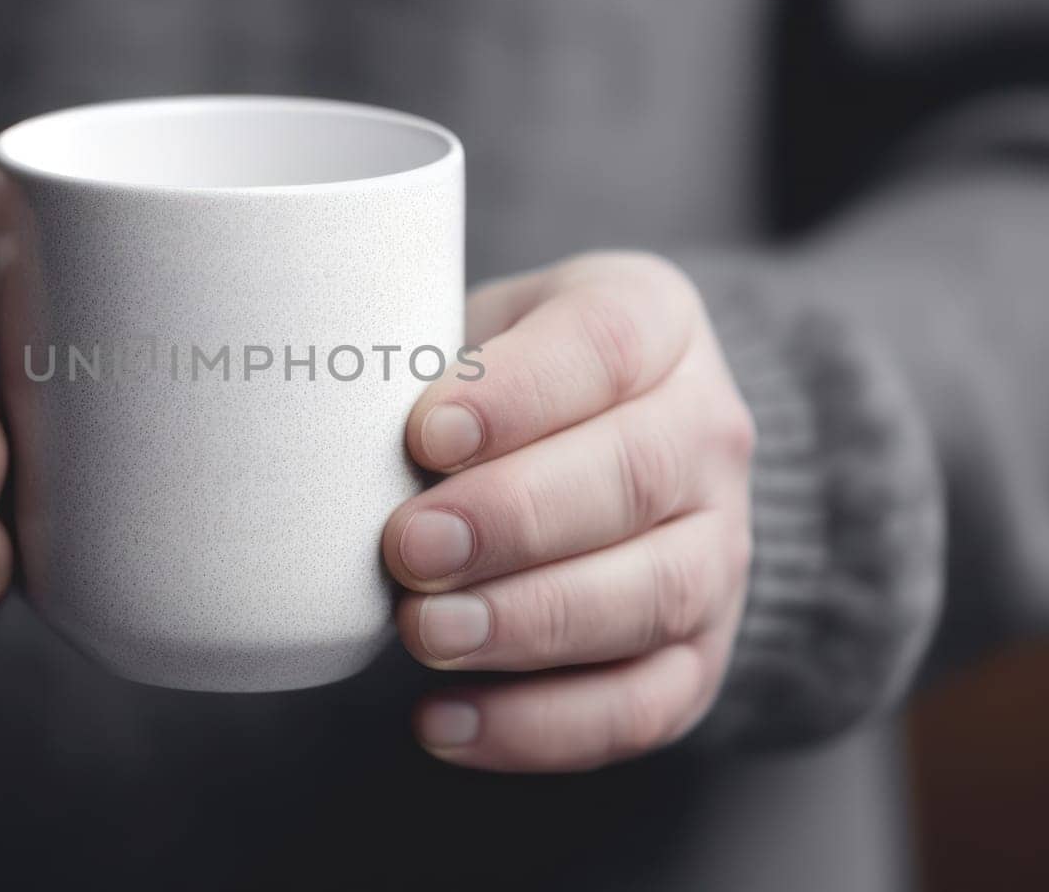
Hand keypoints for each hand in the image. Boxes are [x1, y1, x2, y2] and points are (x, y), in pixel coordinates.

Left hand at [384, 252, 754, 770]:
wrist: (605, 443)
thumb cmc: (508, 382)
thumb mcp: (476, 332)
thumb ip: (426, 363)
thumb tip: (329, 437)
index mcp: (656, 323)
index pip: (606, 344)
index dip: (517, 393)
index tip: (424, 433)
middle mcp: (708, 435)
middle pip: (634, 476)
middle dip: (511, 519)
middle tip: (409, 546)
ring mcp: (719, 549)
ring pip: (651, 594)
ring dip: (528, 622)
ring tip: (425, 633)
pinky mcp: (700, 653)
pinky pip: (640, 705)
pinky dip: (541, 726)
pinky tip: (444, 722)